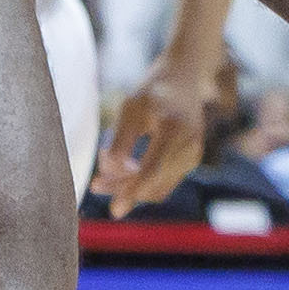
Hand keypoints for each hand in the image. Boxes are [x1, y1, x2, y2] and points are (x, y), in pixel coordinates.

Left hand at [87, 71, 210, 213]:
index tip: (114, 209)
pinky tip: (120, 177)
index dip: (132, 191)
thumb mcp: (130, 107)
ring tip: (101, 182)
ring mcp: (193, 156)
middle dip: (124, 189)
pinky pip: (164, 181)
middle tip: (95, 186)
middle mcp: (190, 147)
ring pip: (159, 186)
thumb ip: (121, 138)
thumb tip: (109, 170)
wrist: (183, 79)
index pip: (153, 170)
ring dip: (131, 189)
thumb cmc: (153, 90)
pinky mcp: (190, 162)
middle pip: (154, 182)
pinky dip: (143, 183)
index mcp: (176, 129)